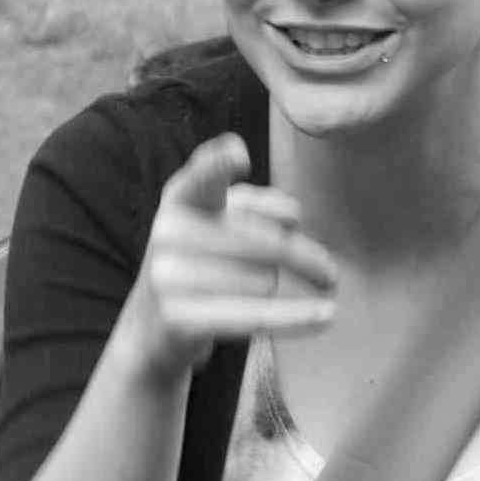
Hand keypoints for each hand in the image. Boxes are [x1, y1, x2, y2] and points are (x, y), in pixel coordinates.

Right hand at [113, 133, 338, 384]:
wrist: (150, 325)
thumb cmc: (198, 264)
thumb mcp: (214, 223)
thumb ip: (253, 207)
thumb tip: (291, 216)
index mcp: (180, 198)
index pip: (202, 177)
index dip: (219, 165)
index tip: (239, 156)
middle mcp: (168, 233)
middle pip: (262, 240)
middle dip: (304, 257)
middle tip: (329, 273)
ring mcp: (169, 277)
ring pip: (264, 279)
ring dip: (286, 289)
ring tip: (279, 294)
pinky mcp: (180, 319)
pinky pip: (254, 316)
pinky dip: (295, 317)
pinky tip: (327, 316)